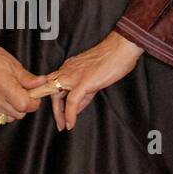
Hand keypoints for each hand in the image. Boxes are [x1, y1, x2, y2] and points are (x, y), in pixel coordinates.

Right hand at [0, 29, 41, 125]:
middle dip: (25, 106)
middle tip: (23, 94)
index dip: (34, 103)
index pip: (24, 105)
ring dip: (13, 110)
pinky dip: (1, 113)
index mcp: (3, 85)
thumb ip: (28, 78)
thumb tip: (42, 83)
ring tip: (11, 97)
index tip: (35, 97)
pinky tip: (2, 102)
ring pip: (7, 118)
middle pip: (18, 114)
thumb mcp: (14, 65)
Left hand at [26, 31, 142, 131]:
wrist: (121, 47)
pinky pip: (71, 102)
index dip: (52, 96)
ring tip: (63, 125)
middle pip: (51, 92)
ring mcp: (73, 76)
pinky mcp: (82, 83)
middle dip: (54, 109)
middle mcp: (67, 70)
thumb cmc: (113, 57)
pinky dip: (69, 115)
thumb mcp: (95, 75)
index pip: (54, 83)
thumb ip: (85, 91)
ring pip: (57, 97)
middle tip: (59, 122)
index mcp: (70, 66)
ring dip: (59, 115)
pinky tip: (71, 123)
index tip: (57, 109)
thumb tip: (79, 107)